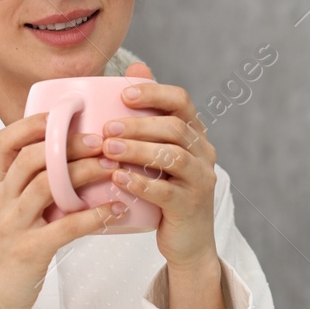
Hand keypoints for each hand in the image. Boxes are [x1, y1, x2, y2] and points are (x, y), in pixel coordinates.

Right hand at [0, 109, 126, 308]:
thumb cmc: (0, 261)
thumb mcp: (7, 219)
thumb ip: (30, 195)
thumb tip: (68, 171)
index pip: (6, 142)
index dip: (33, 123)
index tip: (64, 113)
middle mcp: (2, 202)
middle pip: (32, 157)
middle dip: (68, 143)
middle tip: (102, 139)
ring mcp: (13, 225)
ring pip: (47, 184)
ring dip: (85, 172)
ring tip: (114, 167)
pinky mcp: (28, 251)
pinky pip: (64, 226)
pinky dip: (94, 215)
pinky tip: (117, 211)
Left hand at [102, 61, 218, 270]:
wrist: (186, 241)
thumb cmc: (164, 190)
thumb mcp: (156, 152)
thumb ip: (148, 114)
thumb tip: (136, 67)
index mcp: (194, 134)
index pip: (182, 101)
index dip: (154, 93)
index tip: (123, 94)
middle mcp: (203, 153)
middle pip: (175, 127)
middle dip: (139, 124)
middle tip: (106, 127)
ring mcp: (200, 180)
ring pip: (172, 156)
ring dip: (137, 150)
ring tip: (108, 149)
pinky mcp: (191, 206)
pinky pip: (167, 191)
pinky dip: (140, 182)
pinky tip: (118, 179)